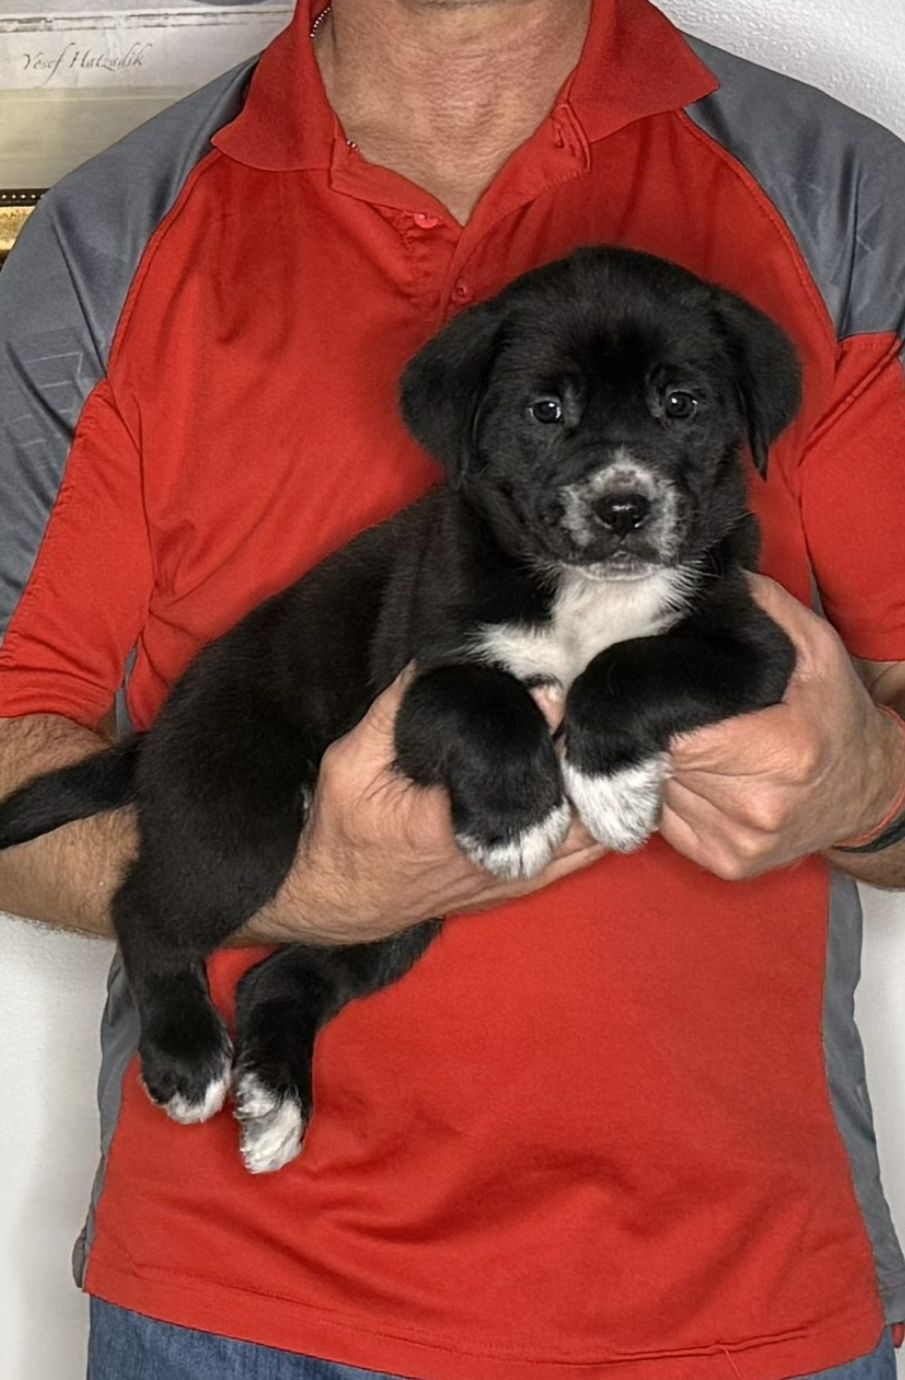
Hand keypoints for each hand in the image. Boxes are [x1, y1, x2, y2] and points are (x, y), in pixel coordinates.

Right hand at [258, 671, 603, 944]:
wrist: (341, 899)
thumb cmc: (343, 830)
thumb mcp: (351, 762)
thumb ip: (396, 710)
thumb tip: (439, 657)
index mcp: (452, 821)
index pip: (522, 763)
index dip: (548, 720)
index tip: (558, 683)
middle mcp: (497, 854)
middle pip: (572, 795)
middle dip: (581, 748)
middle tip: (583, 704)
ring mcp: (517, 873)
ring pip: (589, 827)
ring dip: (595, 783)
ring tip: (590, 738)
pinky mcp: (524, 881)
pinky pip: (585, 853)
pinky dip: (599, 818)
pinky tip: (599, 783)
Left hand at [659, 575, 904, 880]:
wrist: (869, 792)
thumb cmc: (837, 717)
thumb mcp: (816, 650)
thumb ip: (761, 609)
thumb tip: (705, 582)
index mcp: (779, 751)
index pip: (676, 732)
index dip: (657, 708)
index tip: (654, 688)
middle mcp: (757, 807)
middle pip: (660, 761)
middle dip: (654, 733)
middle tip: (671, 711)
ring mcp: (740, 843)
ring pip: (656, 792)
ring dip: (658, 766)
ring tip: (688, 743)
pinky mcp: (725, 864)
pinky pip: (665, 822)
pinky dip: (670, 796)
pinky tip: (697, 777)